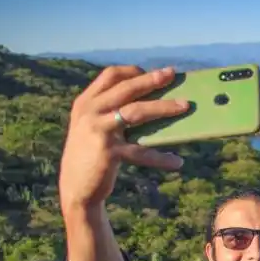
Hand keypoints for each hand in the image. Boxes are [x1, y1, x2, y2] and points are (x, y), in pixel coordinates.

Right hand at [58, 65, 189, 210]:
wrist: (75, 189)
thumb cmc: (91, 156)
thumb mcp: (93, 128)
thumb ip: (110, 112)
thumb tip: (149, 102)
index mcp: (85, 102)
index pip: (110, 76)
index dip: (132, 71)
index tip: (154, 73)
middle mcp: (89, 112)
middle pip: (126, 88)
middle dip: (151, 80)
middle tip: (172, 74)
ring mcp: (98, 130)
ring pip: (136, 112)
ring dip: (163, 107)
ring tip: (184, 106)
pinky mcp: (108, 152)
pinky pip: (141, 152)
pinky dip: (161, 158)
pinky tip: (177, 161)